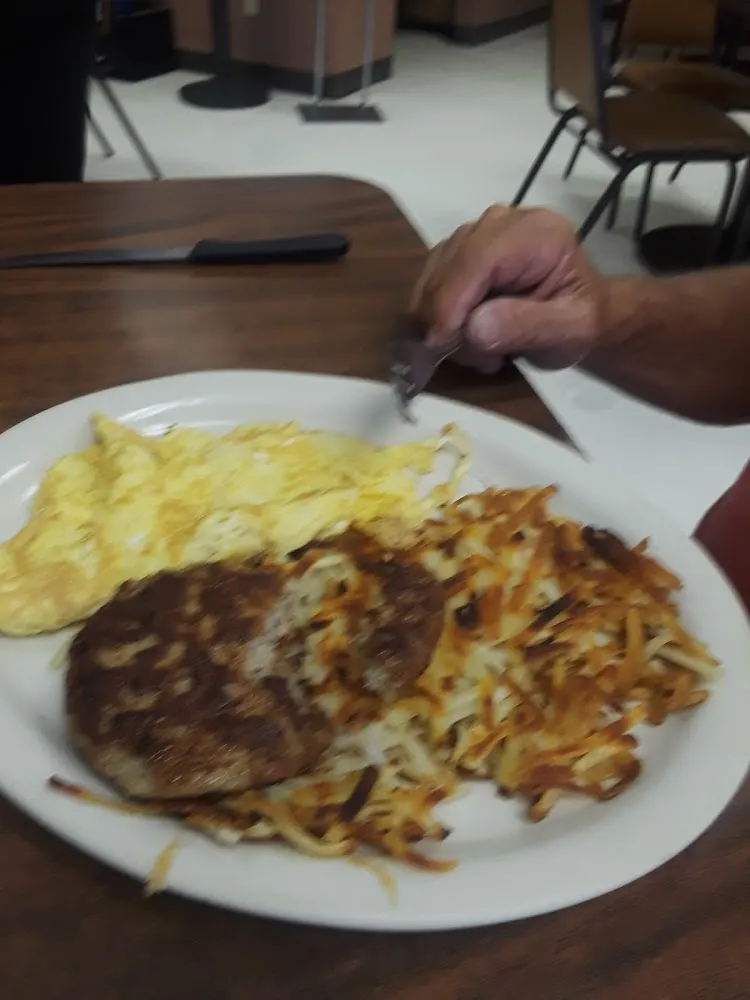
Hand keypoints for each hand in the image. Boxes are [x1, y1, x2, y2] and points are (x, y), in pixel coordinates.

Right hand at [410, 206, 604, 370]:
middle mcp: (503, 222)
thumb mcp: (570, 331)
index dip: (451, 300)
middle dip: (445, 316)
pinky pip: (434, 278)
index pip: (479, 258)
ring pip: (436, 272)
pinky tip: (464, 335)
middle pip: (451, 262)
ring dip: (441, 318)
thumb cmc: (581, 321)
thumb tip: (473, 328)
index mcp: (538, 233)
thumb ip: (527, 327)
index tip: (439, 343)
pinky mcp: (462, 248)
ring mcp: (478, 231)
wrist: (584, 311)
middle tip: (473, 359)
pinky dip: (437, 312)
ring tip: (477, 351)